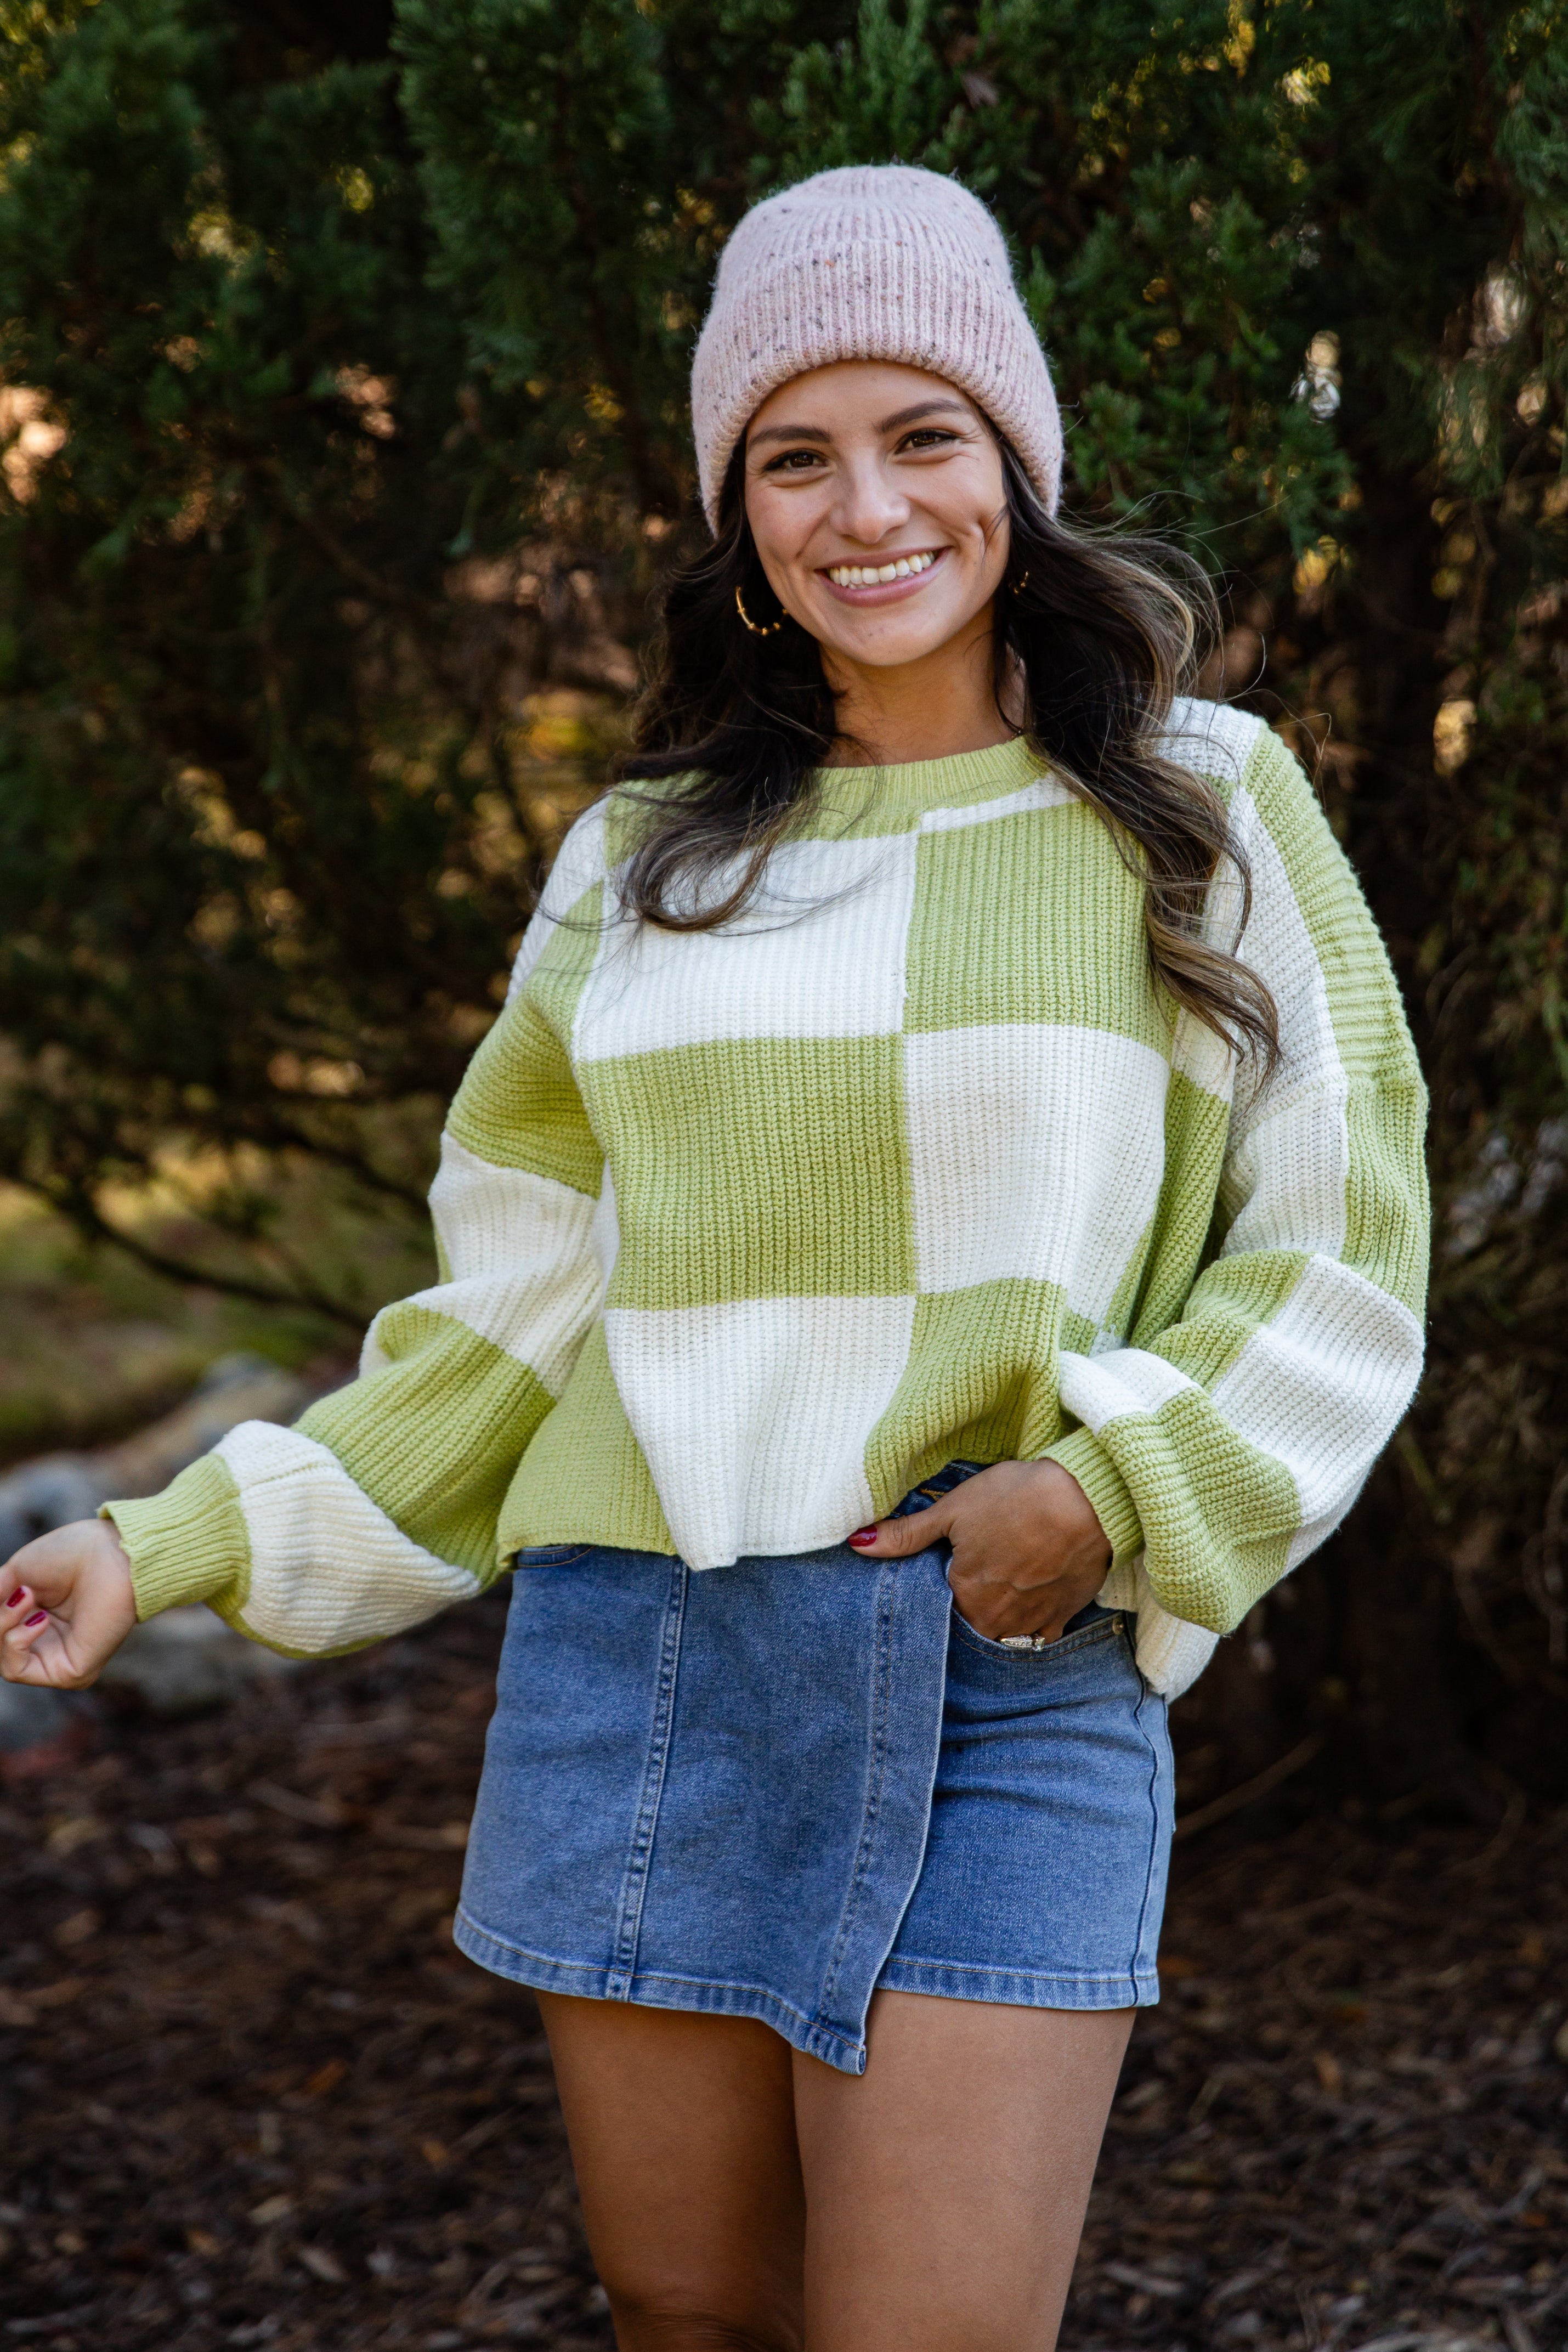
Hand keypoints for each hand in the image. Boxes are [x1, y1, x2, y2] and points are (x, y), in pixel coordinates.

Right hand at [1, 1519, 137, 1688]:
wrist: (111, 1553)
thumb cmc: (72, 1554)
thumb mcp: (16, 1576)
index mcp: (39, 1620)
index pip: (0, 1633)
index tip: (0, 1593)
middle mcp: (50, 1643)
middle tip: (16, 1591)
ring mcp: (60, 1659)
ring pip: (2, 1661)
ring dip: (2, 1626)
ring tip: (25, 1597)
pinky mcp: (72, 1673)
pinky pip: (17, 1670)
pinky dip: (15, 1642)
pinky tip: (37, 1619)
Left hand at [848, 1460, 1110, 1642]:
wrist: (1087, 1502)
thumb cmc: (1017, 1499)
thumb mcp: (954, 1509)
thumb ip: (905, 1535)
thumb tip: (856, 1542)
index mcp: (962, 1595)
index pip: (936, 1611)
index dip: (935, 1596)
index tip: (937, 1579)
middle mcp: (993, 1621)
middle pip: (968, 1625)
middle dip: (963, 1611)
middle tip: (969, 1581)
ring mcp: (1030, 1624)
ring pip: (999, 1633)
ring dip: (993, 1620)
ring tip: (995, 1590)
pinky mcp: (1062, 1619)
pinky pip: (1036, 1637)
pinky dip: (1027, 1626)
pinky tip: (1024, 1604)